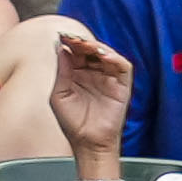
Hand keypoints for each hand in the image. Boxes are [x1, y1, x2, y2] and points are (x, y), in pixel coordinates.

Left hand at [51, 22, 133, 156]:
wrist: (88, 144)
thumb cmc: (73, 123)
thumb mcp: (59, 95)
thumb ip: (61, 71)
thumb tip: (61, 48)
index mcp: (77, 73)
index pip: (75, 52)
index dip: (70, 43)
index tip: (63, 36)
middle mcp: (93, 73)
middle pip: (90, 50)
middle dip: (83, 42)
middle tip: (74, 38)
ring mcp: (108, 78)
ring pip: (107, 54)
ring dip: (98, 47)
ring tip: (88, 45)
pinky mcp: (122, 86)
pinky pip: (122, 67)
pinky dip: (115, 59)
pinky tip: (104, 56)